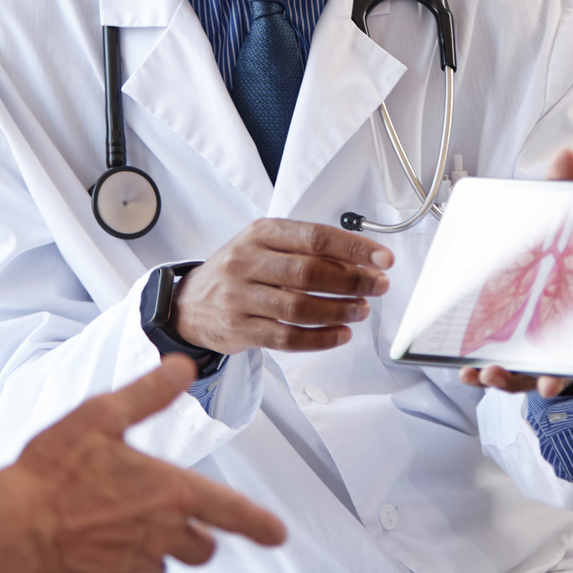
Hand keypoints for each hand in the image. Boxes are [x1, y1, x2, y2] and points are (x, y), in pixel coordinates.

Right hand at [0, 356, 286, 572]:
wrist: (9, 526)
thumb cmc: (51, 471)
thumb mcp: (102, 417)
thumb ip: (148, 395)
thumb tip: (182, 368)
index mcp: (170, 494)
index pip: (232, 513)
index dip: (260, 524)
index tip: (277, 534)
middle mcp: (161, 536)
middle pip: (201, 549)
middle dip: (192, 536)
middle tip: (161, 515)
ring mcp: (133, 569)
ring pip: (162, 568)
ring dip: (152, 552)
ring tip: (114, 528)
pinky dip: (117, 572)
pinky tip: (92, 550)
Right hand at [171, 218, 393, 354]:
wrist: (189, 303)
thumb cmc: (238, 271)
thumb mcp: (264, 245)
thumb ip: (306, 249)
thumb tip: (360, 259)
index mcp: (260, 234)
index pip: (315, 237)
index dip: (354, 248)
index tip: (382, 259)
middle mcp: (247, 262)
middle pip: (309, 272)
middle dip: (352, 281)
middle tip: (378, 286)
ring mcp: (240, 297)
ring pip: (299, 308)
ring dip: (339, 311)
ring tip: (361, 310)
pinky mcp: (239, 329)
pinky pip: (286, 338)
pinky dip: (319, 339)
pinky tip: (340, 334)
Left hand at [461, 148, 572, 398]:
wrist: (571, 268)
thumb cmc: (572, 252)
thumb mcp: (570, 222)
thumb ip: (567, 193)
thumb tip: (563, 154)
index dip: (571, 369)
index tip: (551, 383)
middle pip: (559, 367)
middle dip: (534, 378)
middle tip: (509, 378)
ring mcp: (550, 351)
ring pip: (530, 374)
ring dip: (505, 379)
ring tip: (483, 373)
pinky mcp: (527, 355)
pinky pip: (510, 372)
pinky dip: (488, 373)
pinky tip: (466, 371)